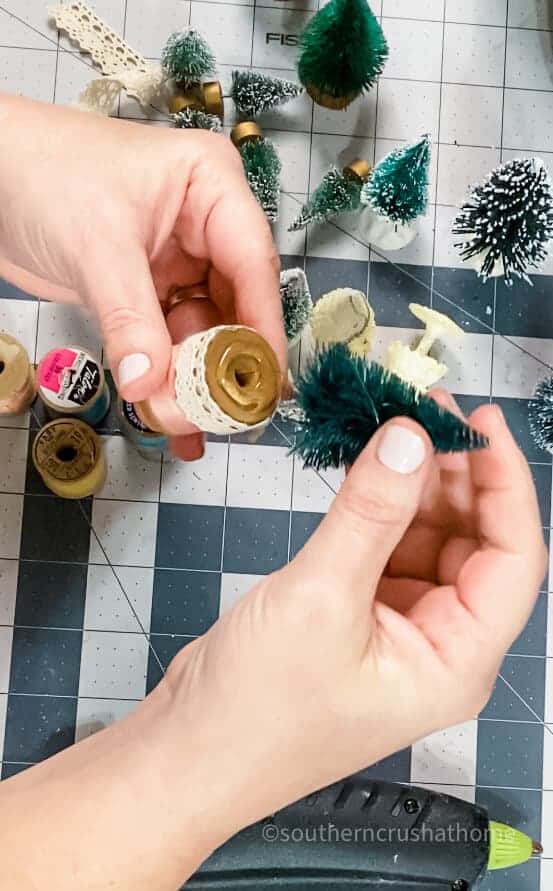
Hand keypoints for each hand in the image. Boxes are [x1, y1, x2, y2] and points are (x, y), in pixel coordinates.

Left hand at [0, 93, 286, 458]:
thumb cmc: (42, 171)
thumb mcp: (95, 246)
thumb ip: (129, 318)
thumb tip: (149, 384)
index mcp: (212, 188)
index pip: (252, 265)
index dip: (262, 328)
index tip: (264, 383)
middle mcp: (205, 226)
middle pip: (233, 306)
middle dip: (220, 364)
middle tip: (213, 415)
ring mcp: (178, 260)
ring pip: (202, 331)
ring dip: (192, 381)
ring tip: (179, 422)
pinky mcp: (150, 290)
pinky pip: (168, 341)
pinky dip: (166, 379)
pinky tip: (169, 419)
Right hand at [161, 399, 545, 833]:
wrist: (186, 752)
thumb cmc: (256, 707)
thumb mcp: (320, 599)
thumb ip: (370, 512)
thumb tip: (410, 436)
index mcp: (456, 661)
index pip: (514, 559)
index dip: (505, 483)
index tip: (479, 421)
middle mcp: (439, 644)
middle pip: (473, 543)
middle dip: (455, 474)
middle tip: (425, 406)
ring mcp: (397, 628)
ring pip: (428, 538)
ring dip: (416, 483)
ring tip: (394, 423)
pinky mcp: (358, 613)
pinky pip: (387, 545)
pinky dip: (380, 504)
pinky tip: (367, 465)